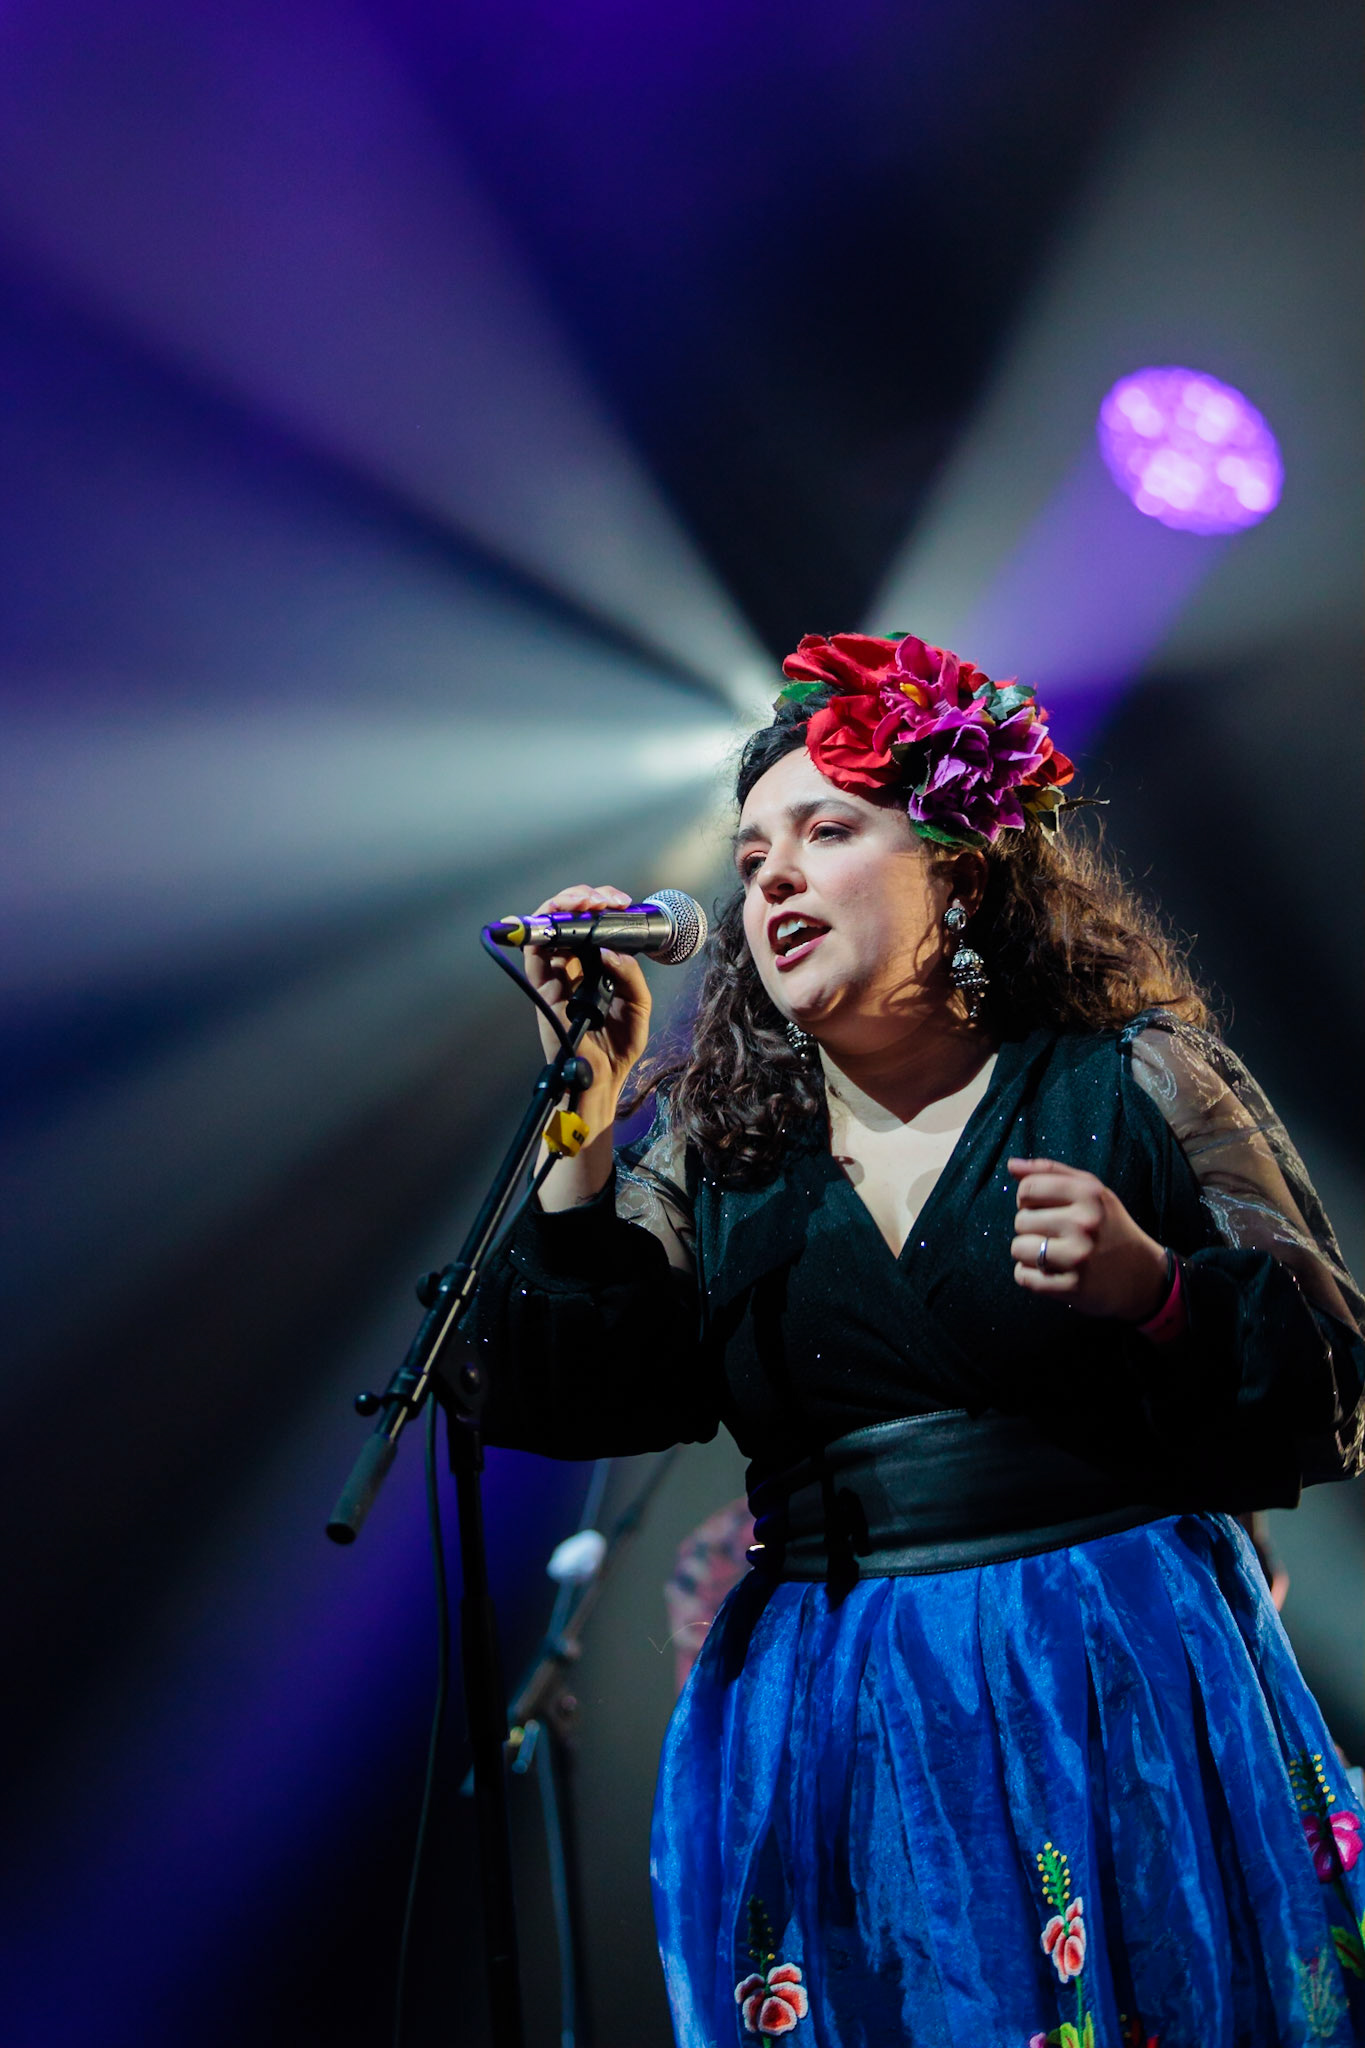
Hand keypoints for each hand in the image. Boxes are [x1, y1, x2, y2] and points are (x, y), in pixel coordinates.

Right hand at [521, 884, 651, 1124]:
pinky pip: (534, 955)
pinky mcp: (544, 990)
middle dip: (580, 899)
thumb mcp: (639, 1003)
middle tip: (602, 899)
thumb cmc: (619, 1045)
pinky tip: (560, 920)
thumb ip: (629, 974)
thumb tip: (611, 950)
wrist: (605, 1079)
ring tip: (585, 900)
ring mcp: (555, 977)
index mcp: (594, 967)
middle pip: (565, 921)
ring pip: (546, 930)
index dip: (601, 908)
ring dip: (562, 907)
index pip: (589, 926)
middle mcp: (571, 968)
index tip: (620, 903)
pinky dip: (540, 932)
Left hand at [1007, 1157, 1169, 1321]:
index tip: (1042, 1207)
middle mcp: (1084, 1224)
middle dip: (1031, 1227)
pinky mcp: (1072, 1288)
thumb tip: (1012, 1164)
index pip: (1027, 1188)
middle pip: (1020, 1220)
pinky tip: (1052, 1272)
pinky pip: (1024, 1276)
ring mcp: (1078, 1257)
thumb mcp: (1092, 1191)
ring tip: (1052, 1253)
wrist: (1143, 1276)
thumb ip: (1051, 1172)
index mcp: (1089, 1195)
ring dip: (1029, 1253)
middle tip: (1055, 1234)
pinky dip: (1031, 1276)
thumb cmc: (1109, 1227)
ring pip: (1018, 1248)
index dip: (1027, 1199)